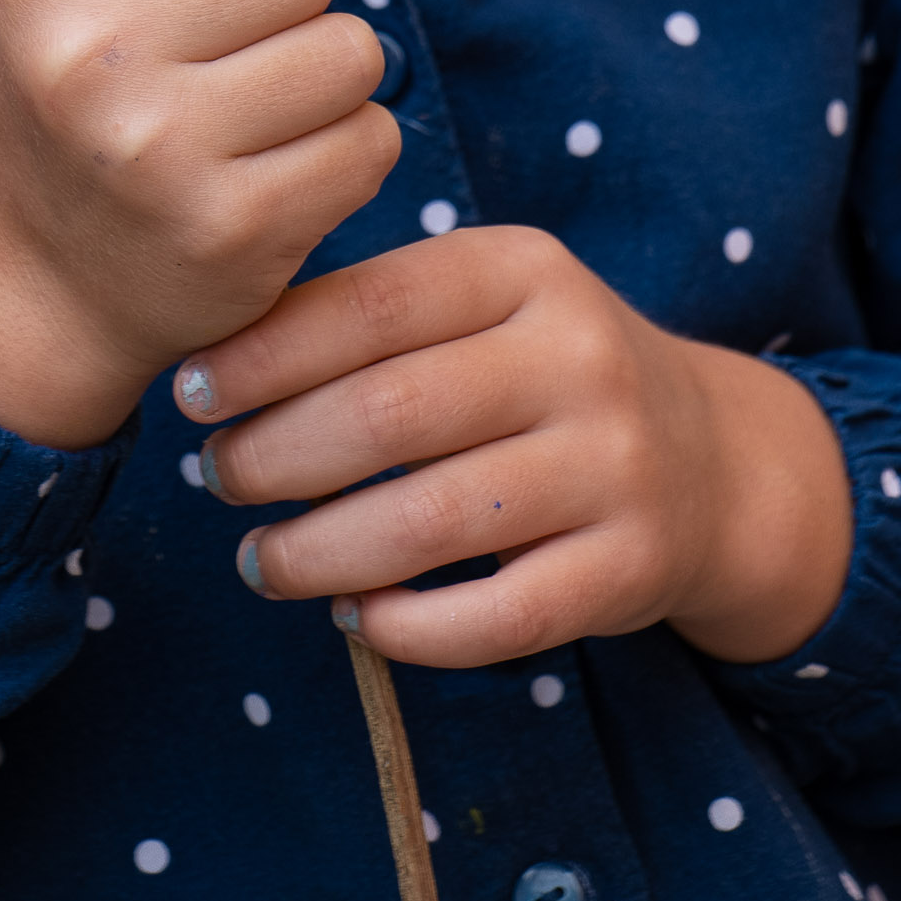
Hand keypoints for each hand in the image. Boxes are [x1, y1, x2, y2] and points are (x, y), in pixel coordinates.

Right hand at [0, 0, 400, 450]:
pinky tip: (277, 174)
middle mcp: (89, 56)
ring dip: (327, 77)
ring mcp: (158, 153)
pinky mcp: (232, 233)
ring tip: (257, 111)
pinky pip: (369, 141)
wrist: (47, 277)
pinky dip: (346, 154)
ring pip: (350, 49)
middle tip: (230, 49)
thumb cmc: (76, 77)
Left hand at [174, 227, 852, 669]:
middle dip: (275, 457)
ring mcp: (614, 466)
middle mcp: (580, 356)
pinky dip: (410, 630)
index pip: (369, 307)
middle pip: (389, 416)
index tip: (190, 393)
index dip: (263, 356)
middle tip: (217, 481)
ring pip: (432, 525)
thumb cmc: (540, 373)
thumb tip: (216, 355)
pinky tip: (357, 619)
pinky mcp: (630, 568)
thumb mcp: (481, 304)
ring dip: (319, 553)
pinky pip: (498, 618)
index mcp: (524, 270)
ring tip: (261, 561)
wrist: (710, 461)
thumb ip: (373, 313)